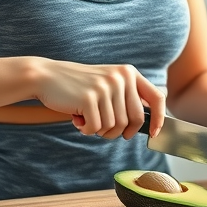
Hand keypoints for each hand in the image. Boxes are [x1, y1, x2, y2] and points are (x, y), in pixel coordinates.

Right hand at [30, 59, 164, 140]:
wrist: (47, 76)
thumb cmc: (78, 86)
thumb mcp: (108, 83)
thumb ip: (127, 97)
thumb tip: (147, 123)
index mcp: (128, 73)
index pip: (156, 97)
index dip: (159, 118)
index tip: (154, 133)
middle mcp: (120, 78)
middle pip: (135, 119)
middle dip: (121, 132)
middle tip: (104, 129)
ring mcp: (105, 87)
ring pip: (115, 126)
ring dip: (100, 130)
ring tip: (87, 118)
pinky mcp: (89, 98)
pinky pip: (96, 128)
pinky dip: (86, 130)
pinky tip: (77, 118)